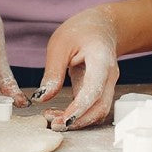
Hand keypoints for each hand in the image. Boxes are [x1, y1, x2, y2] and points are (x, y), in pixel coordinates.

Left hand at [34, 5, 118, 129]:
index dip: (79, 108)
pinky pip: (93, 108)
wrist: (101, 26)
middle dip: (78, 120)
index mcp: (101, 60)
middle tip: (53, 124)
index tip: (64, 120)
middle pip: (100, 107)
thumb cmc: (80, 31)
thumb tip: (42, 97)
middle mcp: (110, 76)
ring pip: (98, 111)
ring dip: (78, 120)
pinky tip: (61, 114)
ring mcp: (108, 85)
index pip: (94, 90)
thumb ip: (53, 71)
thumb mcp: (60, 44)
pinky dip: (79, 115)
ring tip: (53, 119)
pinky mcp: (101, 91)